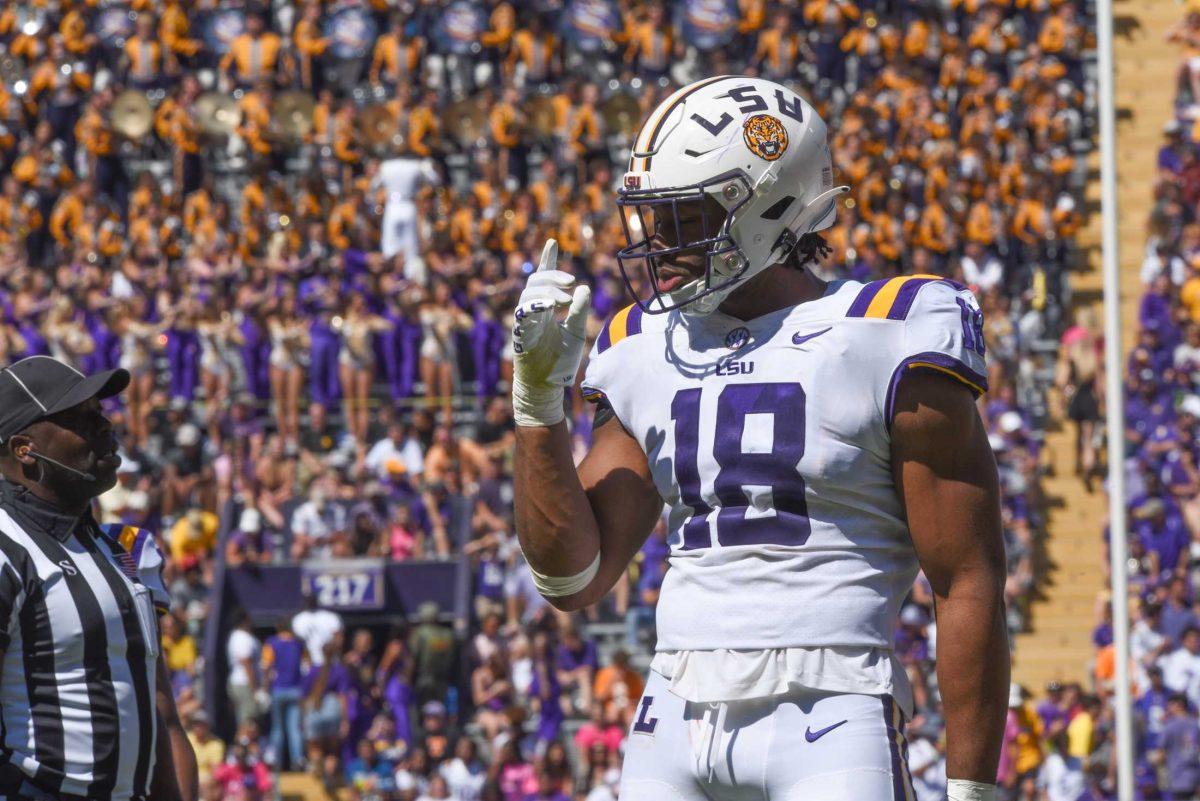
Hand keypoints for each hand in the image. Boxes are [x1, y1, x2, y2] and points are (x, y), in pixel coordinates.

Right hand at [511, 239, 590, 426]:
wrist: (547, 386)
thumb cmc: (559, 362)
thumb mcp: (576, 332)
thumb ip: (579, 311)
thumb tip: (584, 288)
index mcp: (545, 309)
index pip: (544, 280)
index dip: (547, 261)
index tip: (552, 242)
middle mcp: (533, 312)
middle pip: (535, 282)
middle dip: (552, 277)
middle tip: (572, 283)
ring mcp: (525, 322)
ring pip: (527, 294)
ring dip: (547, 292)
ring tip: (565, 300)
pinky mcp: (520, 334)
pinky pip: (523, 313)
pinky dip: (536, 305)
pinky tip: (551, 305)